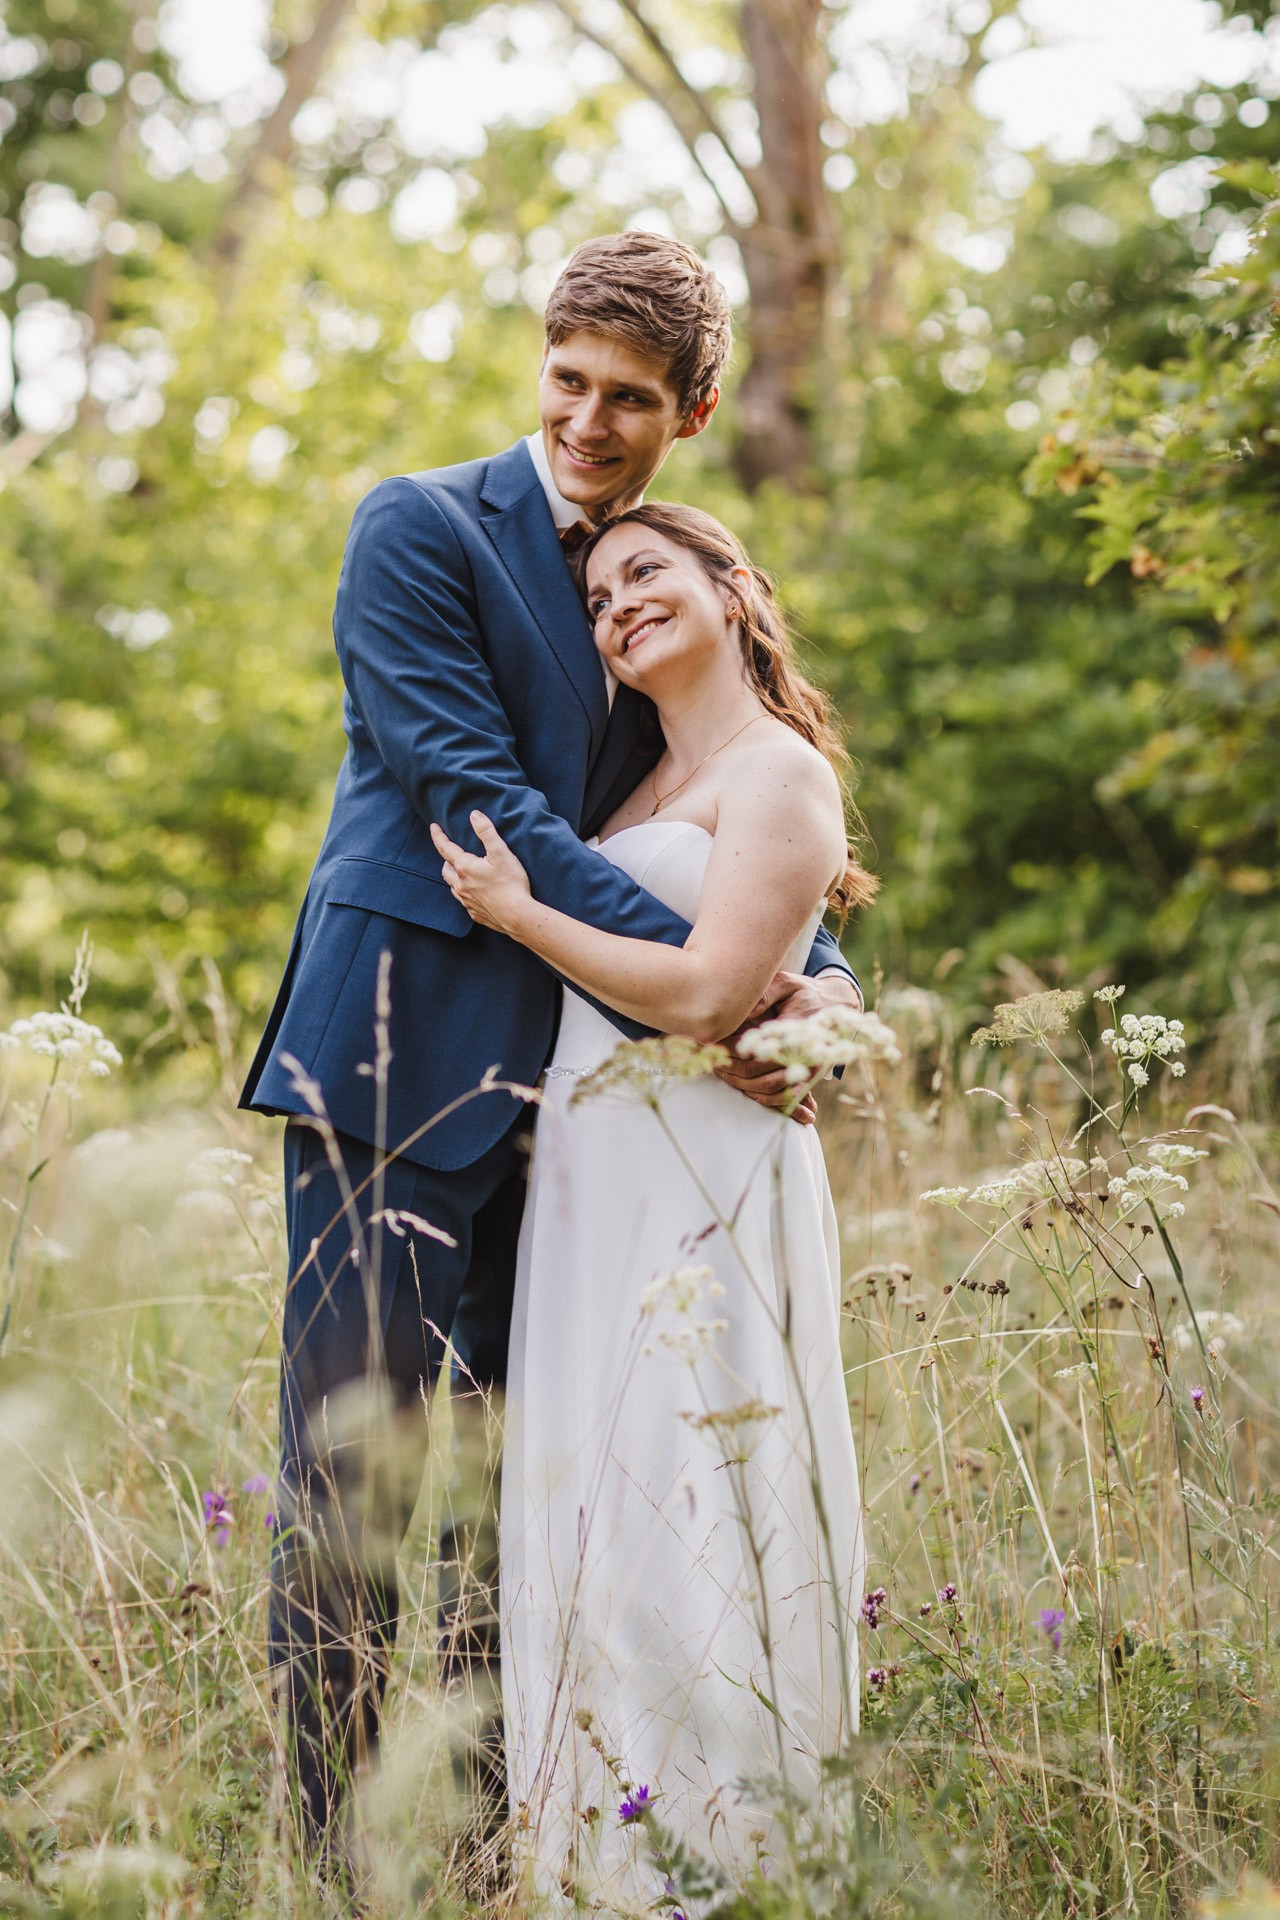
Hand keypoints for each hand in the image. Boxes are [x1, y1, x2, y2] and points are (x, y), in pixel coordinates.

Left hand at [430, 812, 532, 933]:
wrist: (517, 916)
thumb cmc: (511, 883)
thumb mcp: (501, 852)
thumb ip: (486, 831)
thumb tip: (474, 815)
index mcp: (465, 867)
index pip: (445, 848)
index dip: (438, 836)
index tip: (434, 827)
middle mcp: (461, 885)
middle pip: (446, 869)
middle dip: (447, 859)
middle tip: (453, 853)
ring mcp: (467, 901)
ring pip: (453, 886)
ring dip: (454, 877)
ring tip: (462, 872)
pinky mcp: (475, 913)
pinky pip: (463, 901)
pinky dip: (464, 893)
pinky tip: (474, 892)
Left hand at [714, 969, 862, 1123]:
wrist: (839, 1008)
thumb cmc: (805, 993)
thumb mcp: (785, 984)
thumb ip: (763, 996)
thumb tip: (737, 1012)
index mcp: (793, 1027)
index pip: (754, 1046)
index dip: (729, 1049)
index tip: (711, 1043)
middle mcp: (802, 1052)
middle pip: (756, 1071)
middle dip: (729, 1068)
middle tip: (710, 1061)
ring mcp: (807, 1068)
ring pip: (767, 1088)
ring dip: (740, 1084)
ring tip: (721, 1072)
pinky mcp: (809, 1078)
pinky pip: (783, 1096)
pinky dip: (762, 1096)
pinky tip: (745, 1087)